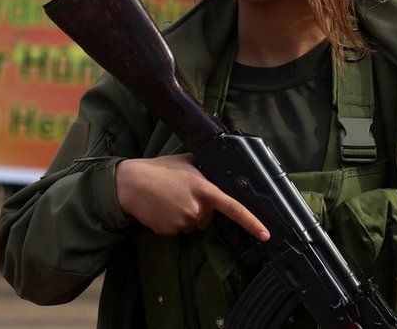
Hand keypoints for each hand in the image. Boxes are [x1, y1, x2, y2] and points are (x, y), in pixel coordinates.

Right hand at [115, 153, 269, 240]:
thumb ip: (207, 167)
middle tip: (182, 193)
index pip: (234, 208)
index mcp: (204, 189)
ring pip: (193, 225)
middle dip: (200, 208)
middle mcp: (196, 208)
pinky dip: (173, 222)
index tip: (265, 234)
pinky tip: (162, 209)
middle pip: (209, 217)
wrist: (130, 184)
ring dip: (186, 215)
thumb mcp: (187, 162)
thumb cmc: (159, 170)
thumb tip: (223, 165)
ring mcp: (183, 222)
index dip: (252, 223)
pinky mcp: (170, 232)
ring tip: (170, 199)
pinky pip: (179, 231)